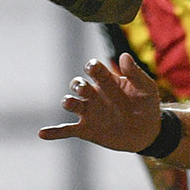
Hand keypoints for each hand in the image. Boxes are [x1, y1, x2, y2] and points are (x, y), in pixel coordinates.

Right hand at [38, 54, 163, 151]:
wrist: (147, 131)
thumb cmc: (146, 105)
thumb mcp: (145, 88)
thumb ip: (135, 74)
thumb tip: (124, 56)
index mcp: (106, 80)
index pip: (94, 69)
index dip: (91, 67)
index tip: (92, 67)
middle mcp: (94, 94)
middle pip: (78, 85)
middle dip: (78, 85)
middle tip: (83, 88)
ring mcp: (89, 112)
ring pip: (70, 103)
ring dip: (68, 102)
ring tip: (70, 103)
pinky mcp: (86, 130)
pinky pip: (67, 130)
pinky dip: (54, 132)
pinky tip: (42, 134)